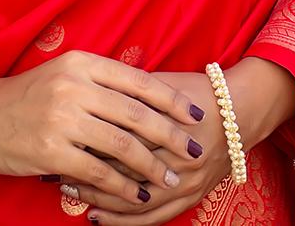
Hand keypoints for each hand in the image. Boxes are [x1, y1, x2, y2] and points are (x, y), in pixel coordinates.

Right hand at [0, 50, 205, 207]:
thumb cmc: (28, 95)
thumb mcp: (64, 74)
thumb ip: (101, 81)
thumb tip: (150, 96)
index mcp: (83, 63)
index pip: (138, 81)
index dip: (171, 99)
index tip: (196, 115)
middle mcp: (75, 87)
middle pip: (137, 113)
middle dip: (172, 135)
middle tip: (195, 152)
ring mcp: (62, 119)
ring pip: (122, 145)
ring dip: (152, 166)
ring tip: (171, 178)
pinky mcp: (51, 150)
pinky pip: (98, 171)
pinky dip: (123, 186)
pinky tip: (139, 196)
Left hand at [56, 71, 230, 224]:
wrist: (241, 109)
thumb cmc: (197, 89)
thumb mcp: (161, 82)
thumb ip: (127, 92)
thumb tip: (87, 96)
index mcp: (165, 123)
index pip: (115, 136)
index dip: (83, 137)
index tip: (56, 135)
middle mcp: (175, 156)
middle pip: (120, 168)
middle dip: (83, 167)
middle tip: (53, 167)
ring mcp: (184, 181)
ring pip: (131, 198)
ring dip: (98, 196)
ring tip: (69, 191)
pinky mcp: (190, 197)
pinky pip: (151, 217)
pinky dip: (122, 220)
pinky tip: (97, 217)